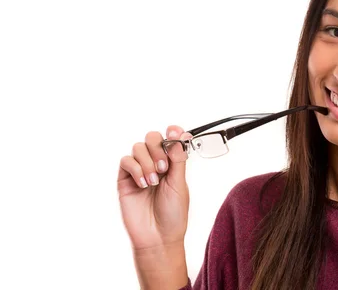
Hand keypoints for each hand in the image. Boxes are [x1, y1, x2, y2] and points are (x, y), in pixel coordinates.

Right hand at [118, 126, 191, 250]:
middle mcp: (155, 163)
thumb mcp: (180, 184)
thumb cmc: (173, 213)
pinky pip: (126, 161)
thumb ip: (178, 158)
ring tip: (154, 181)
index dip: (172, 132)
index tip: (175, 132)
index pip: (170, 138)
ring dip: (147, 162)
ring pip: (138, 147)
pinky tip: (143, 185)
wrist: (158, 237)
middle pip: (152, 138)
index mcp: (172, 163)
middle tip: (163, 168)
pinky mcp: (125, 180)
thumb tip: (181, 135)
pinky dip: (136, 169)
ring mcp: (139, 170)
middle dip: (158, 148)